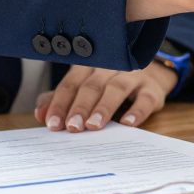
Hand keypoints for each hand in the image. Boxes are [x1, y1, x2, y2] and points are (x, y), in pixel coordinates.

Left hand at [34, 63, 177, 131]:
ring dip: (104, 107)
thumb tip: (41, 114)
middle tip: (72, 127)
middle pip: (92, 86)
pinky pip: (145, 98)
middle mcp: (110, 68)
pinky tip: (127, 123)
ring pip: (116, 89)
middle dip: (80, 107)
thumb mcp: (86, 86)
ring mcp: (133, 76)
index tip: (53, 124)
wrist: (153, 73)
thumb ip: (63, 100)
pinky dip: (136, 111)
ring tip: (94, 125)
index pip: (71, 84)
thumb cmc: (111, 82)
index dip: (60, 103)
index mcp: (89, 66)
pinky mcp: (152, 88)